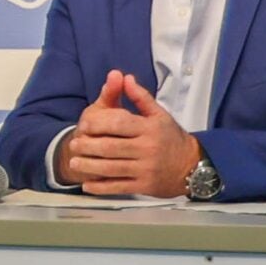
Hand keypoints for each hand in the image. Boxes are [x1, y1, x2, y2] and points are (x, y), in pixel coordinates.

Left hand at [59, 70, 200, 197]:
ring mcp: (146, 169)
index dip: (98, 124)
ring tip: (74, 162)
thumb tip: (122, 76)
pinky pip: (119, 187)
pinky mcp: (145, 187)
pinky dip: (101, 188)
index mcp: (150, 128)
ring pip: (112, 168)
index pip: (119, 123)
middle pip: (111, 147)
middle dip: (88, 146)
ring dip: (90, 166)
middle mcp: (148, 149)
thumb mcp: (159, 115)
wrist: (192, 166)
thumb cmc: (170, 137)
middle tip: (73, 144)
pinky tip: (87, 185)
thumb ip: (140, 97)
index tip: (83, 125)